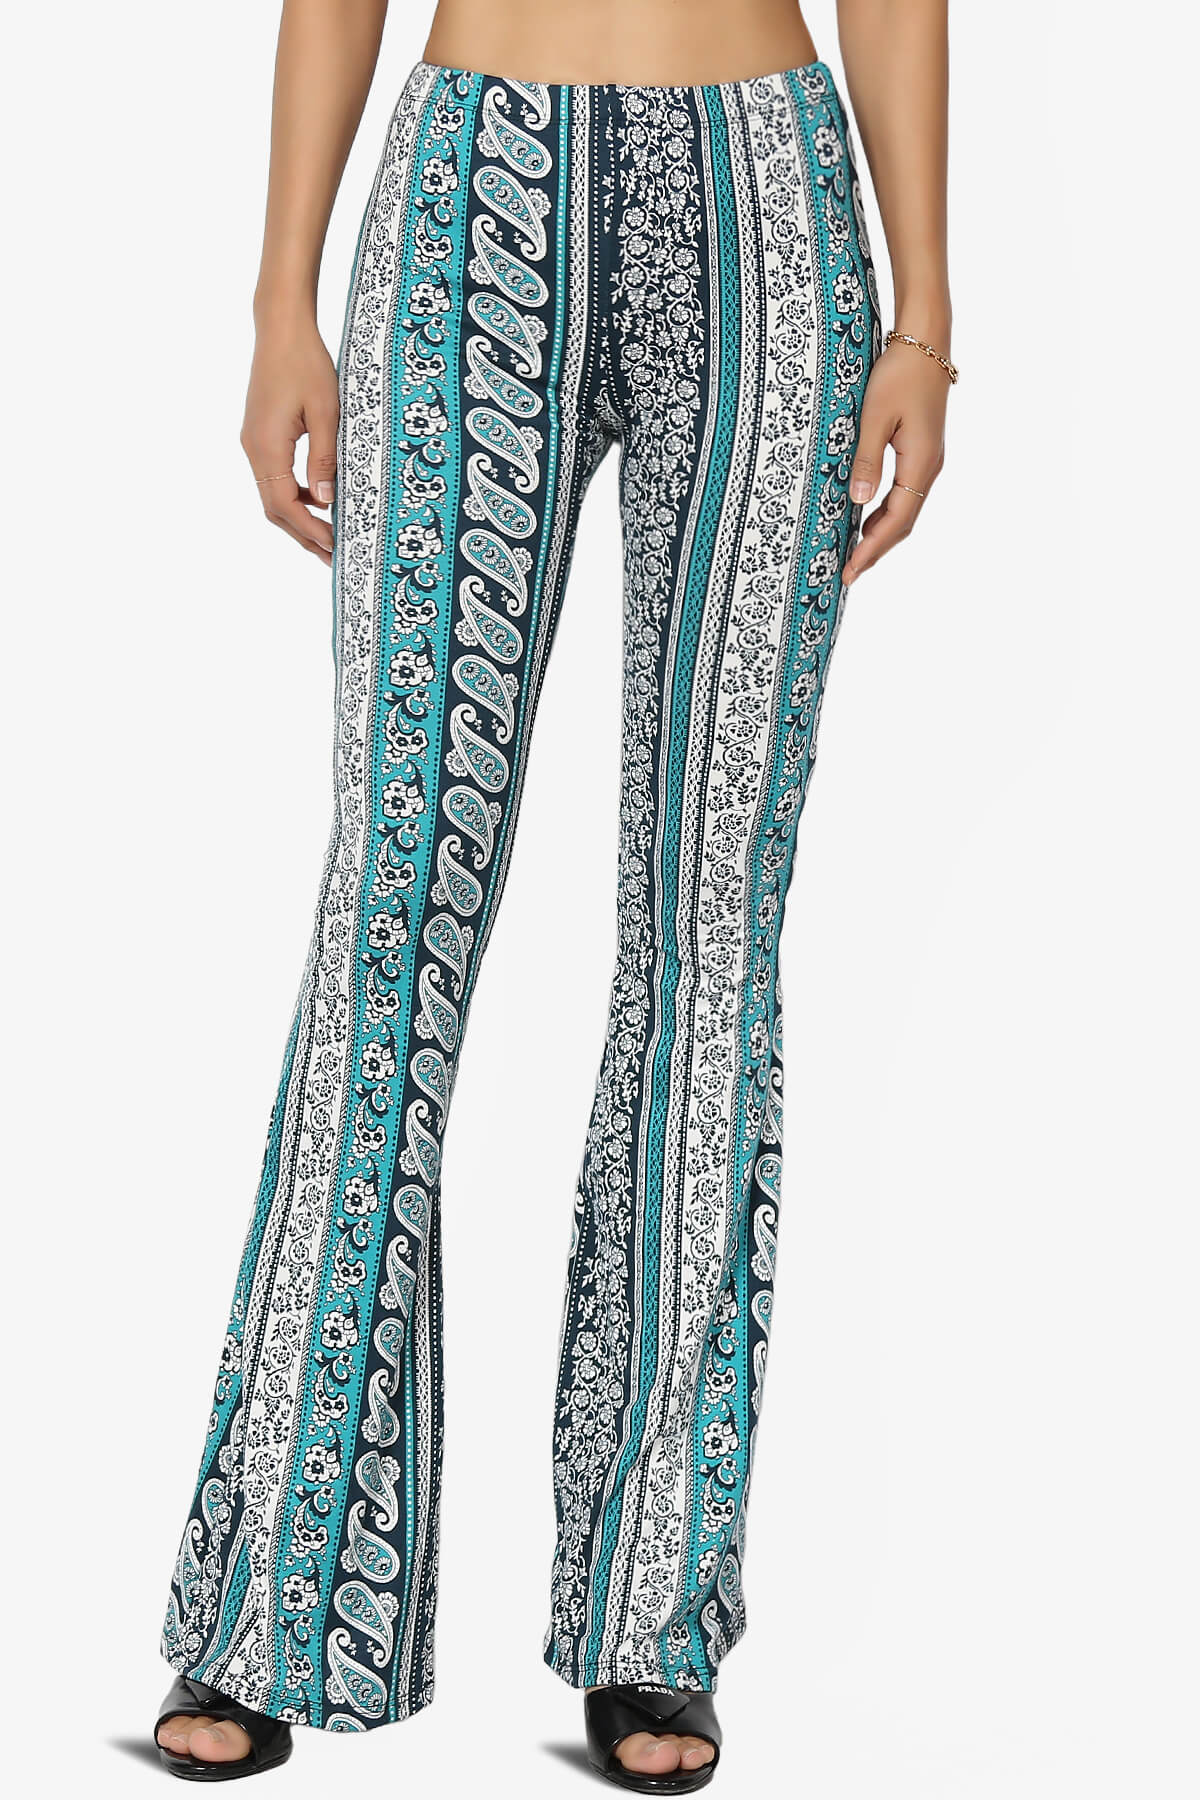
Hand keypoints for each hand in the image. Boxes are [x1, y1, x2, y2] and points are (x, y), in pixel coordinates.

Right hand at [240, 321, 338, 566]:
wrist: (281, 328)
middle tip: (334, 556)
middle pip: (274, 508)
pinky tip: (320, 498)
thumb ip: (325, 458)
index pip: (285, 505)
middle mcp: (254, 448)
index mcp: (267, 446)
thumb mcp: (327, 411)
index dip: (310, 530)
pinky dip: (295, 495)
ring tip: (330, 534)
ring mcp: (254, 441)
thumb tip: (326, 501)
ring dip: (299, 517)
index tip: (335, 547)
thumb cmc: (306, 363)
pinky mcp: (260, 434)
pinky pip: (274, 476)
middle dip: (303, 534)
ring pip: (273, 494)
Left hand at [842, 333, 949, 587]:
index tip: (849, 571)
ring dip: (880, 534)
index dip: (872, 549)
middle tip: (846, 573)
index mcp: (920, 464)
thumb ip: (866, 460)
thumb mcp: (874, 415)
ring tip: (853, 553)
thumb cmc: (898, 373)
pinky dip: (884, 513)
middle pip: (903, 523)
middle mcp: (929, 468)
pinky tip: (865, 518)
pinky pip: (904, 494)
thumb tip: (858, 502)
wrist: (926, 341)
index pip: (896, 521)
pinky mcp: (921, 451)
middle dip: (875, 550)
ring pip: (904, 510)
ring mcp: (927, 460)